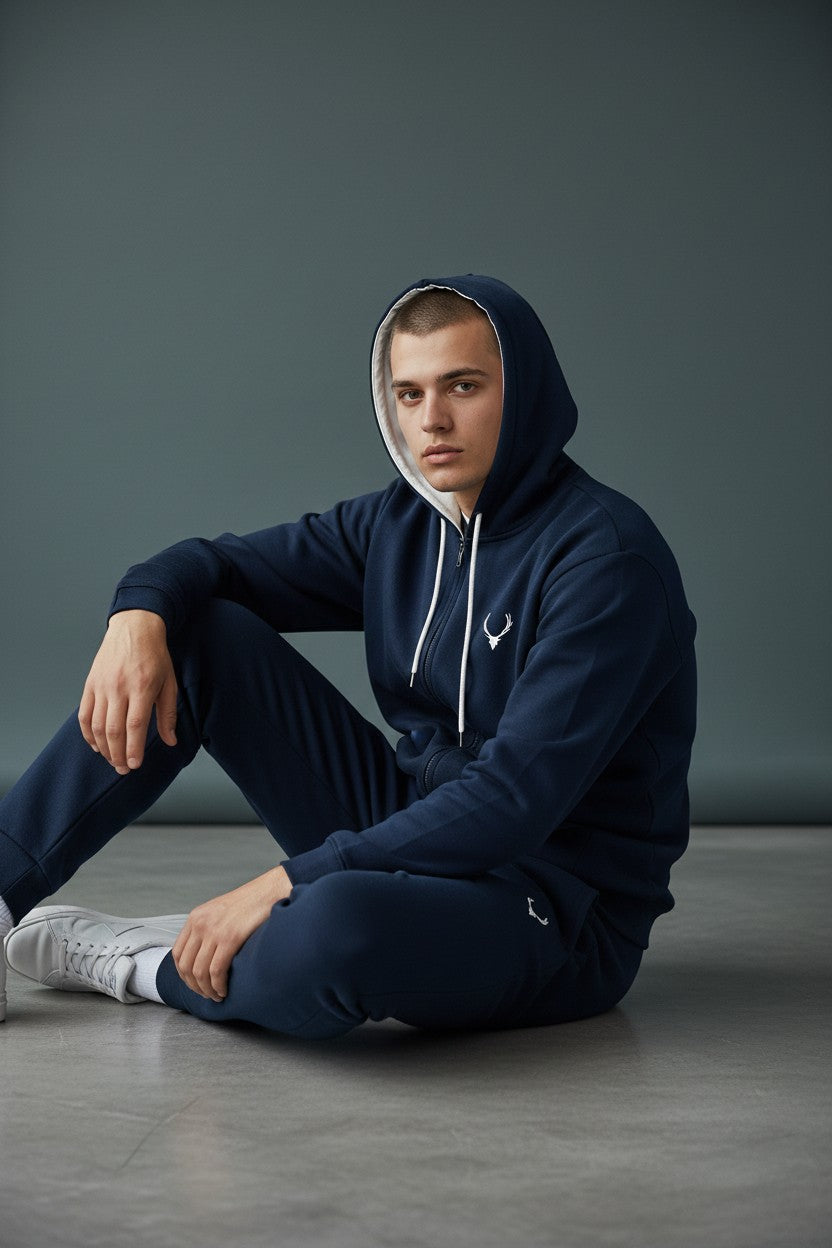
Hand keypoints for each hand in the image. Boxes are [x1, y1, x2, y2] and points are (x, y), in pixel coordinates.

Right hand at [78, 610, 177, 773]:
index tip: (135, 765)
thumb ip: (168, 714)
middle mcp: (119, 687)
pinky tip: (96, 745)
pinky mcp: (90, 684)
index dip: (133, 749)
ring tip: (112, 760)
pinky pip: (84, 715)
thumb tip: (170, 741)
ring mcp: (102, 686)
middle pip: (113, 730)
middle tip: (123, 769)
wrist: (134, 627)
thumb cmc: (155, 655)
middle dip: (117, 755)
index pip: (134, 725)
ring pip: (96, 726)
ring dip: (103, 748)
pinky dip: (87, 734)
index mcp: (142, 687)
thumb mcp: (170, 682)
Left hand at [172, 866, 293, 1000]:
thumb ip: (208, 928)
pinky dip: (218, 985)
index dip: (183, 975)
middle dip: (195, 987)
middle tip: (206, 995)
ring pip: (200, 972)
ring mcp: (213, 931)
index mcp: (195, 917)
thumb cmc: (249, 903)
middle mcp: (200, 924)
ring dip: (207, 990)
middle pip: (186, 966)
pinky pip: (217, 970)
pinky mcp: (229, 938)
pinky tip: (224, 990)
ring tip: (217, 996)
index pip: (177, 954)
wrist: (268, 890)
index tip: (194, 984)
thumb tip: (204, 955)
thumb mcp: (219, 911)